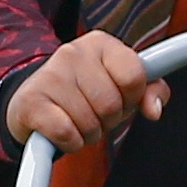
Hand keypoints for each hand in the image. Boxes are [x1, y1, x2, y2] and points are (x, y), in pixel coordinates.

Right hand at [3, 31, 165, 154]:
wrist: (34, 101)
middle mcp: (72, 52)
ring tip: (76, 120)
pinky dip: (70, 142)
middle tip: (94, 113)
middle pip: (112, 105)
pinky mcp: (31, 102)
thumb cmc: (85, 93)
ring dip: (89, 134)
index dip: (132, 97)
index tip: (121, 98)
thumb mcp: (121, 85)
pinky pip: (67, 134)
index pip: (134, 76)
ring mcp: (49, 75)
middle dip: (108, 120)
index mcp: (101, 43)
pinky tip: (62, 132)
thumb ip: (150, 90)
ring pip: (90, 123)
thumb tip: (155, 109)